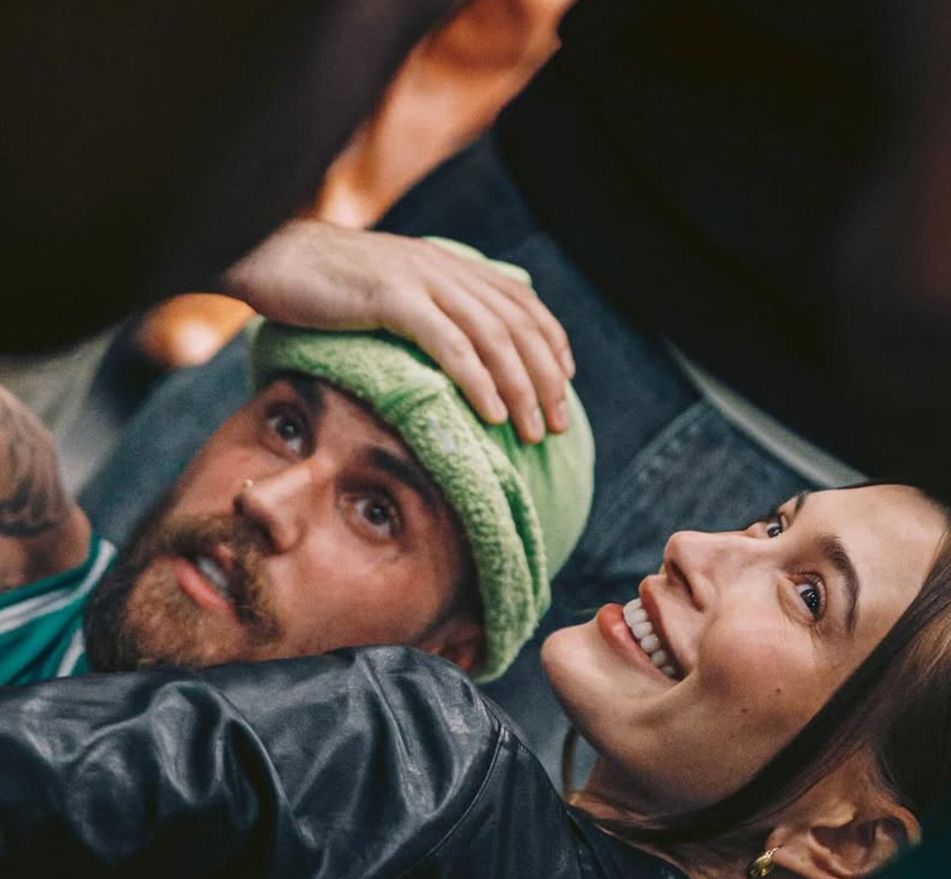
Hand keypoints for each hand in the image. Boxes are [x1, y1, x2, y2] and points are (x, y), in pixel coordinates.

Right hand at [222, 221, 574, 444]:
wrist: (264, 254)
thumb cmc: (321, 282)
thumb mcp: (389, 287)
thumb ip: (427, 305)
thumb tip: (456, 347)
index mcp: (448, 264)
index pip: (520, 301)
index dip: (551, 340)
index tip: (565, 379)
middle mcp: (443, 268)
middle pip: (517, 325)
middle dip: (546, 378)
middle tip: (558, 425)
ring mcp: (420, 280)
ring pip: (493, 337)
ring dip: (520, 389)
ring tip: (533, 431)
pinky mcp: (392, 298)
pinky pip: (450, 344)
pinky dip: (478, 381)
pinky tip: (492, 413)